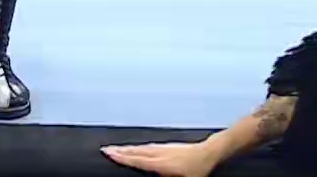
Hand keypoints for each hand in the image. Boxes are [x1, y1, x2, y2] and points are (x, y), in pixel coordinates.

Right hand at [101, 141, 218, 176]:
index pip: (137, 160)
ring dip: (128, 148)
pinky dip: (139, 147)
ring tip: (117, 148)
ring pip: (142, 147)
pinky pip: (149, 146)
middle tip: (106, 149)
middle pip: (136, 151)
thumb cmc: (199, 169)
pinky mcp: (168, 146)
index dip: (122, 157)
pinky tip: (138, 148)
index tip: (109, 152)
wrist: (210, 152)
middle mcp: (160, 153)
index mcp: (161, 163)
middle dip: (120, 150)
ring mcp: (164, 148)